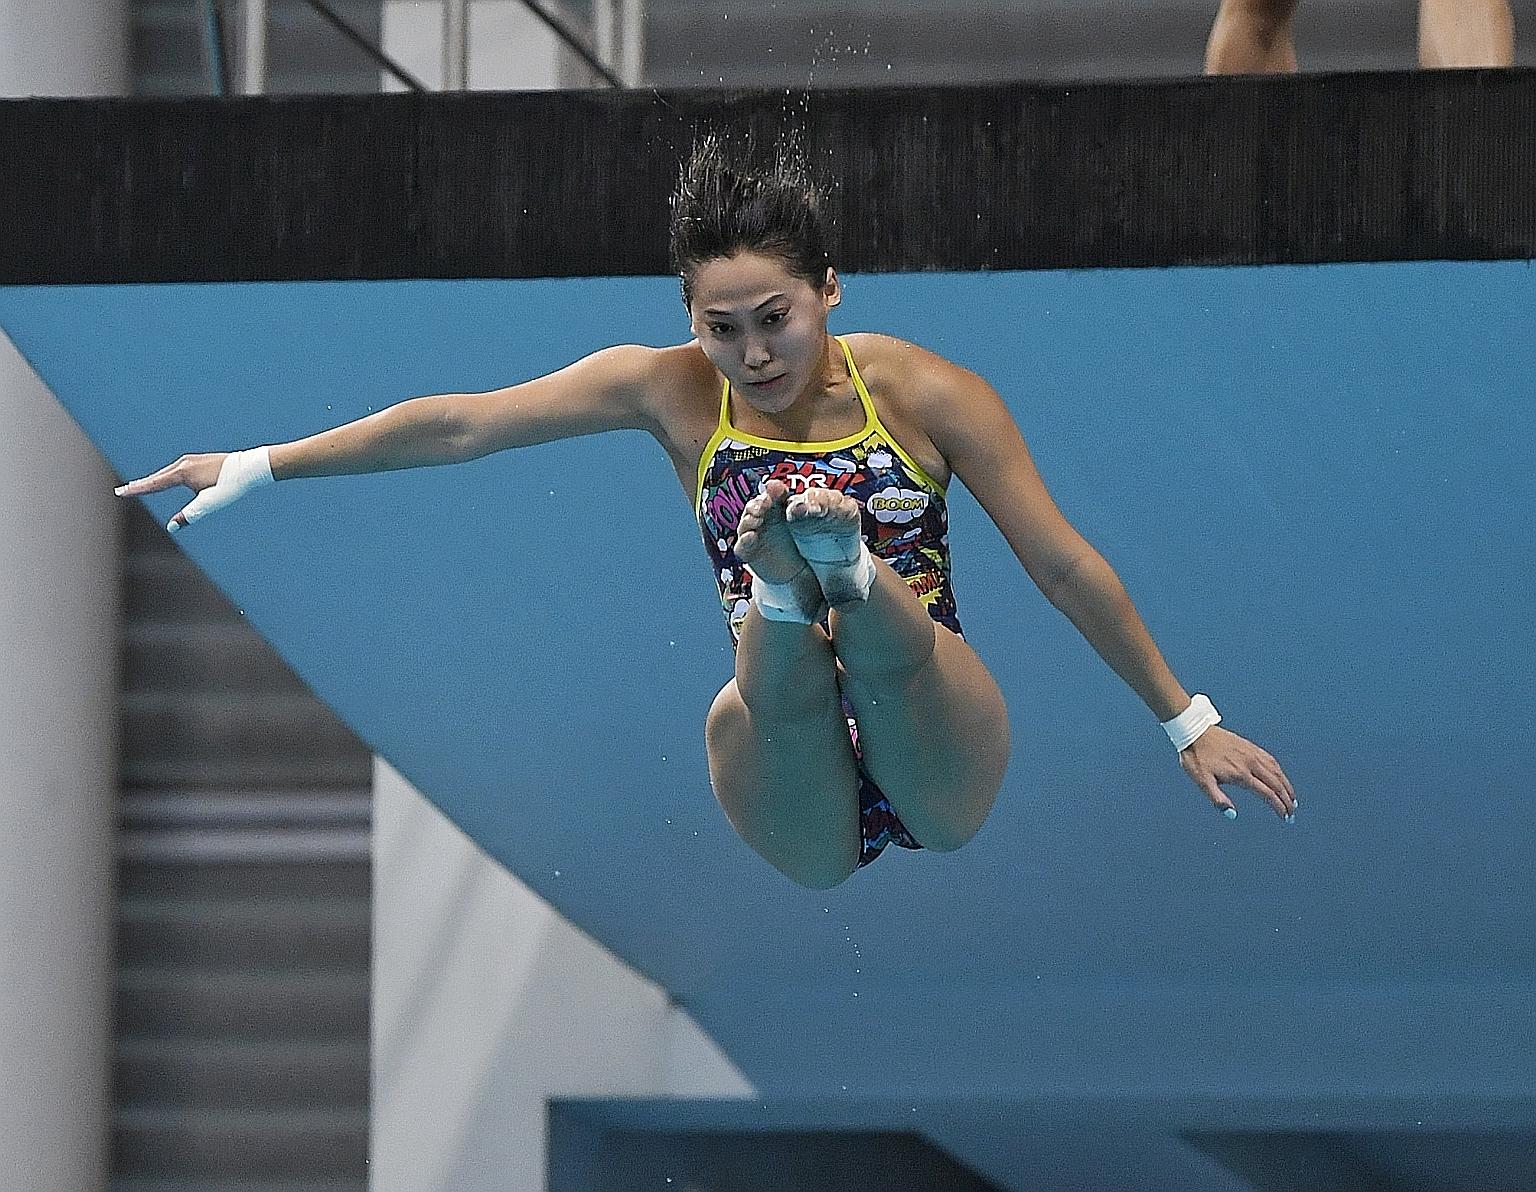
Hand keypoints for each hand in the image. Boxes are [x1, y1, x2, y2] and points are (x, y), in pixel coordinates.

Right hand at [115, 453, 229, 530]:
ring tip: (140, 486)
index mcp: (182, 473)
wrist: (250, 467)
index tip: (121, 492)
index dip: (137, 489)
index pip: (155, 484)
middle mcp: (183, 463)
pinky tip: (165, 479)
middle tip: (124, 490)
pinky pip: (177, 470)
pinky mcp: (198, 461)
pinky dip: (166, 476)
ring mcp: (191, 460)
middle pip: (157, 477)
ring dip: (154, 480)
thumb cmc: (230, 486)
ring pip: (167, 473)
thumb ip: (189, 516)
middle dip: (141, 484)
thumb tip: (172, 528)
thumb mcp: (209, 504)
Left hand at [1178, 725, 1296, 820]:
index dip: (1278, 806)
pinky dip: (1279, 770)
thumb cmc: (1196, 757)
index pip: (1267, 793)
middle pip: (1276, 783)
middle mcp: (1250, 763)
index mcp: (1240, 774)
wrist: (1194, 731)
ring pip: (1276, 771)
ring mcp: (1251, 753)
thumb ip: (1217, 799)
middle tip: (1292, 813)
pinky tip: (1280, 776)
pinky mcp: (1249, 746)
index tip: (1286, 817)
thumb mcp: (1202, 781)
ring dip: (1287, 785)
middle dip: (1287, 799)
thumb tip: (1232, 814)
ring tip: (1292, 798)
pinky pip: (1270, 759)